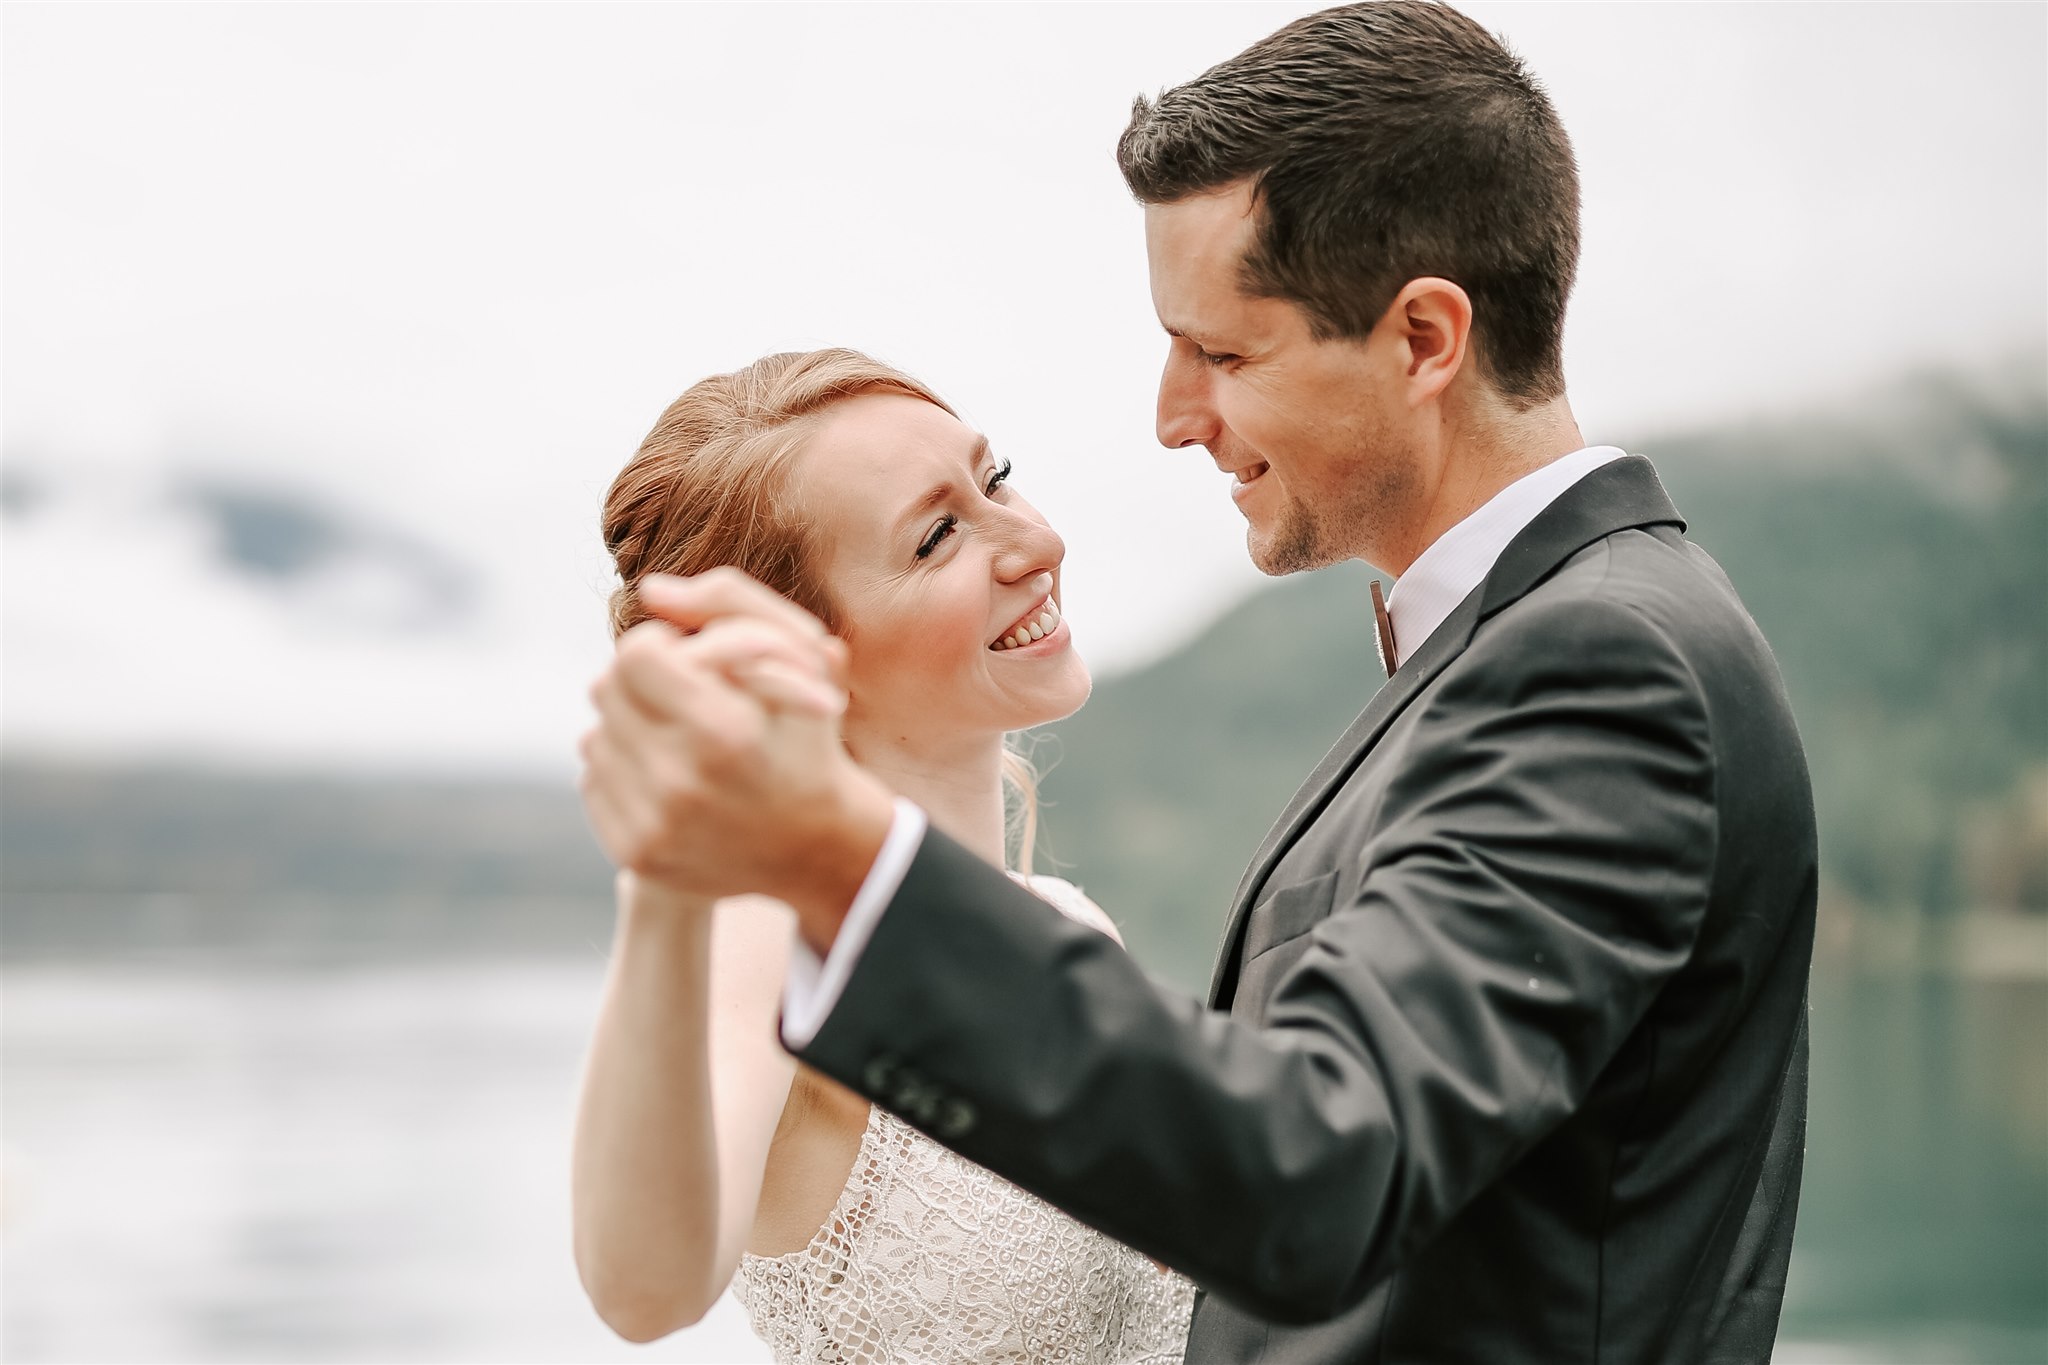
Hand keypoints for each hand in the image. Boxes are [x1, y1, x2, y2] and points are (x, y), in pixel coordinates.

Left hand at [578, 570, 893, 929]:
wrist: (817, 847)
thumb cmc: (808, 738)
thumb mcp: (799, 657)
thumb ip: (730, 602)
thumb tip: (650, 591)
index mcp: (725, 731)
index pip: (635, 653)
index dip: (660, 645)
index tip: (689, 660)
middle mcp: (681, 783)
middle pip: (605, 689)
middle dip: (642, 683)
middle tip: (686, 697)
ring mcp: (654, 825)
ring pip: (595, 734)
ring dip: (632, 726)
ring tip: (682, 741)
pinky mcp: (636, 854)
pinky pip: (594, 780)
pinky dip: (625, 770)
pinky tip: (670, 778)